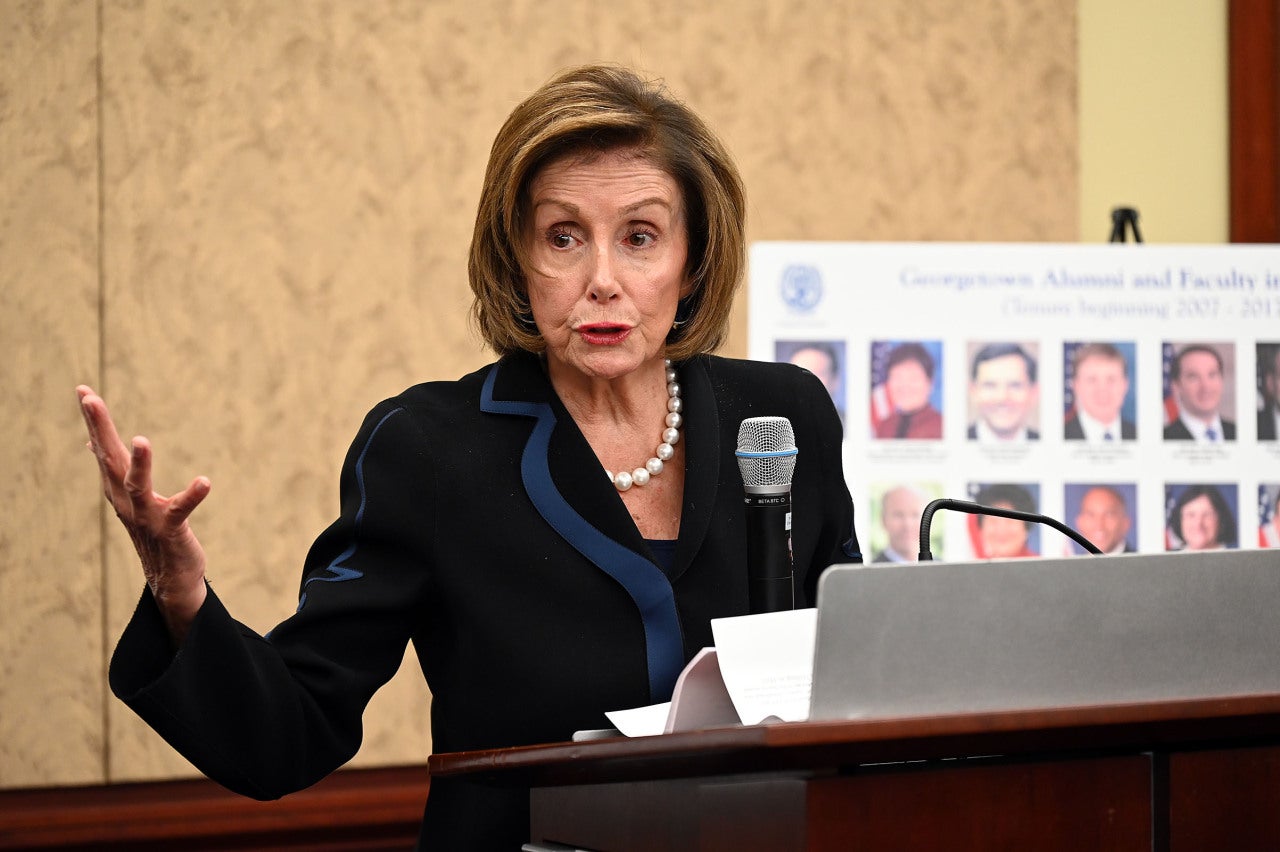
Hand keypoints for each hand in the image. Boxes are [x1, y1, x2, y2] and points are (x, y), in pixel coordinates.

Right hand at [78, 386, 209, 644]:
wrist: (169, 578)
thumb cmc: (151, 530)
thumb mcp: (129, 497)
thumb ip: (114, 470)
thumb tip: (92, 444)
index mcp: (117, 489)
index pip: (102, 449)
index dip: (93, 421)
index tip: (83, 389)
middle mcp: (126, 501)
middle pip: (109, 460)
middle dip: (100, 428)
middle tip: (90, 399)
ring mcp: (147, 517)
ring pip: (137, 487)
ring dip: (139, 464)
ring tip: (140, 440)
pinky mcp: (171, 531)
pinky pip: (180, 511)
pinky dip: (191, 496)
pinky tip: (204, 481)